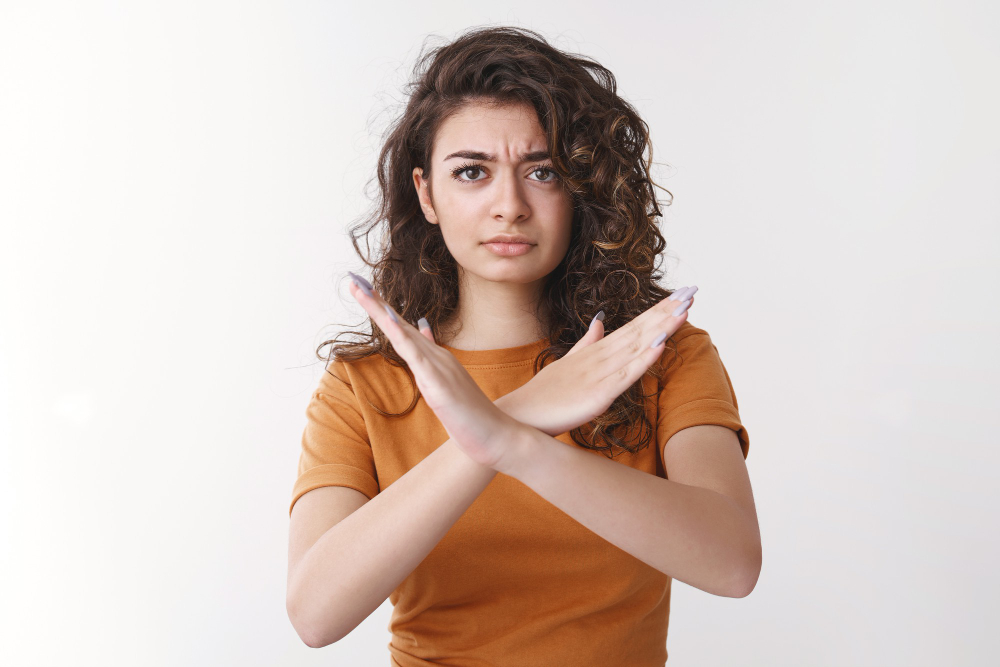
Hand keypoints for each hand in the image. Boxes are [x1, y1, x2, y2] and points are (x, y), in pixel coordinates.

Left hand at [346, 275, 527, 474]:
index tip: (362, 290)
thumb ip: (434, 360)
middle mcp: (437, 355)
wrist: (497, 435)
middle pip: (399, 324)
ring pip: (402, 334)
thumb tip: (424, 332)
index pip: (403, 329)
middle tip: (353, 280)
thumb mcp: (447, 385)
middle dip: (375, 302)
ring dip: (380, 311)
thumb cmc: (472, 415)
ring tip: (361, 290)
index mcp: (436, 358)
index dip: (382, 310)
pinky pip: (416, 356)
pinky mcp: (439, 384)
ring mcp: (439, 367)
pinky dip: (400, 337)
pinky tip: (388, 322)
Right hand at [505, 287, 697, 436]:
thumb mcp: (568, 363)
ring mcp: (600, 374)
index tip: (680, 295)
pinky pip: (625, 376)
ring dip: (662, 327)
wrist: (519, 415)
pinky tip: (660, 345)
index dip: (657, 311)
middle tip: (692, 291)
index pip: (632, 326)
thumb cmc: (543, 395)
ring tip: (684, 309)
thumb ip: (586, 342)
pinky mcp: (598, 395)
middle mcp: (600, 358)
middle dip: (667, 311)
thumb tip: (600, 320)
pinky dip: (643, 360)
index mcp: (596, 352)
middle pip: (639, 330)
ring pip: (636, 347)